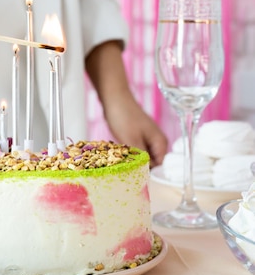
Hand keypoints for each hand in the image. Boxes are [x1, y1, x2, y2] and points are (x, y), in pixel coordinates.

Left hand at [85, 40, 167, 165]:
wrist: (114, 97)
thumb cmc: (123, 117)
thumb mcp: (132, 141)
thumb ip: (141, 160)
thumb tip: (147, 177)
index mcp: (161, 143)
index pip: (159, 168)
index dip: (148, 174)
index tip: (133, 177)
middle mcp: (158, 141)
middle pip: (151, 163)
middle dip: (139, 167)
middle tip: (124, 170)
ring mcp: (148, 137)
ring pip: (142, 157)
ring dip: (132, 160)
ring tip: (120, 162)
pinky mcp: (138, 135)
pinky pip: (136, 149)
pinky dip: (129, 152)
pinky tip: (119, 153)